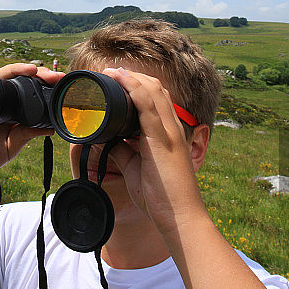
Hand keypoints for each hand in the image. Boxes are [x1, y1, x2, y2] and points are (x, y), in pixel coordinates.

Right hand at [0, 52, 61, 188]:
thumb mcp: (12, 145)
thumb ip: (27, 134)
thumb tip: (51, 128)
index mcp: (11, 107)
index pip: (29, 88)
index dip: (44, 83)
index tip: (60, 81)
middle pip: (18, 78)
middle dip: (37, 73)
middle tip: (54, 76)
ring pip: (0, 76)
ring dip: (16, 68)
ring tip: (32, 69)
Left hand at [104, 67, 209, 234]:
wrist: (180, 217)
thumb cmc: (163, 197)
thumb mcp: (136, 169)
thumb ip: (125, 152)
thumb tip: (109, 140)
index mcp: (168, 134)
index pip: (157, 99)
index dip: (139, 86)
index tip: (118, 80)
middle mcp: (171, 128)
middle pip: (156, 90)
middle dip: (133, 77)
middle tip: (110, 72)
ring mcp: (168, 132)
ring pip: (153, 91)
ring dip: (131, 77)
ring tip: (111, 71)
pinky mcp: (162, 139)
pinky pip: (148, 105)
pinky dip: (134, 88)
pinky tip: (121, 79)